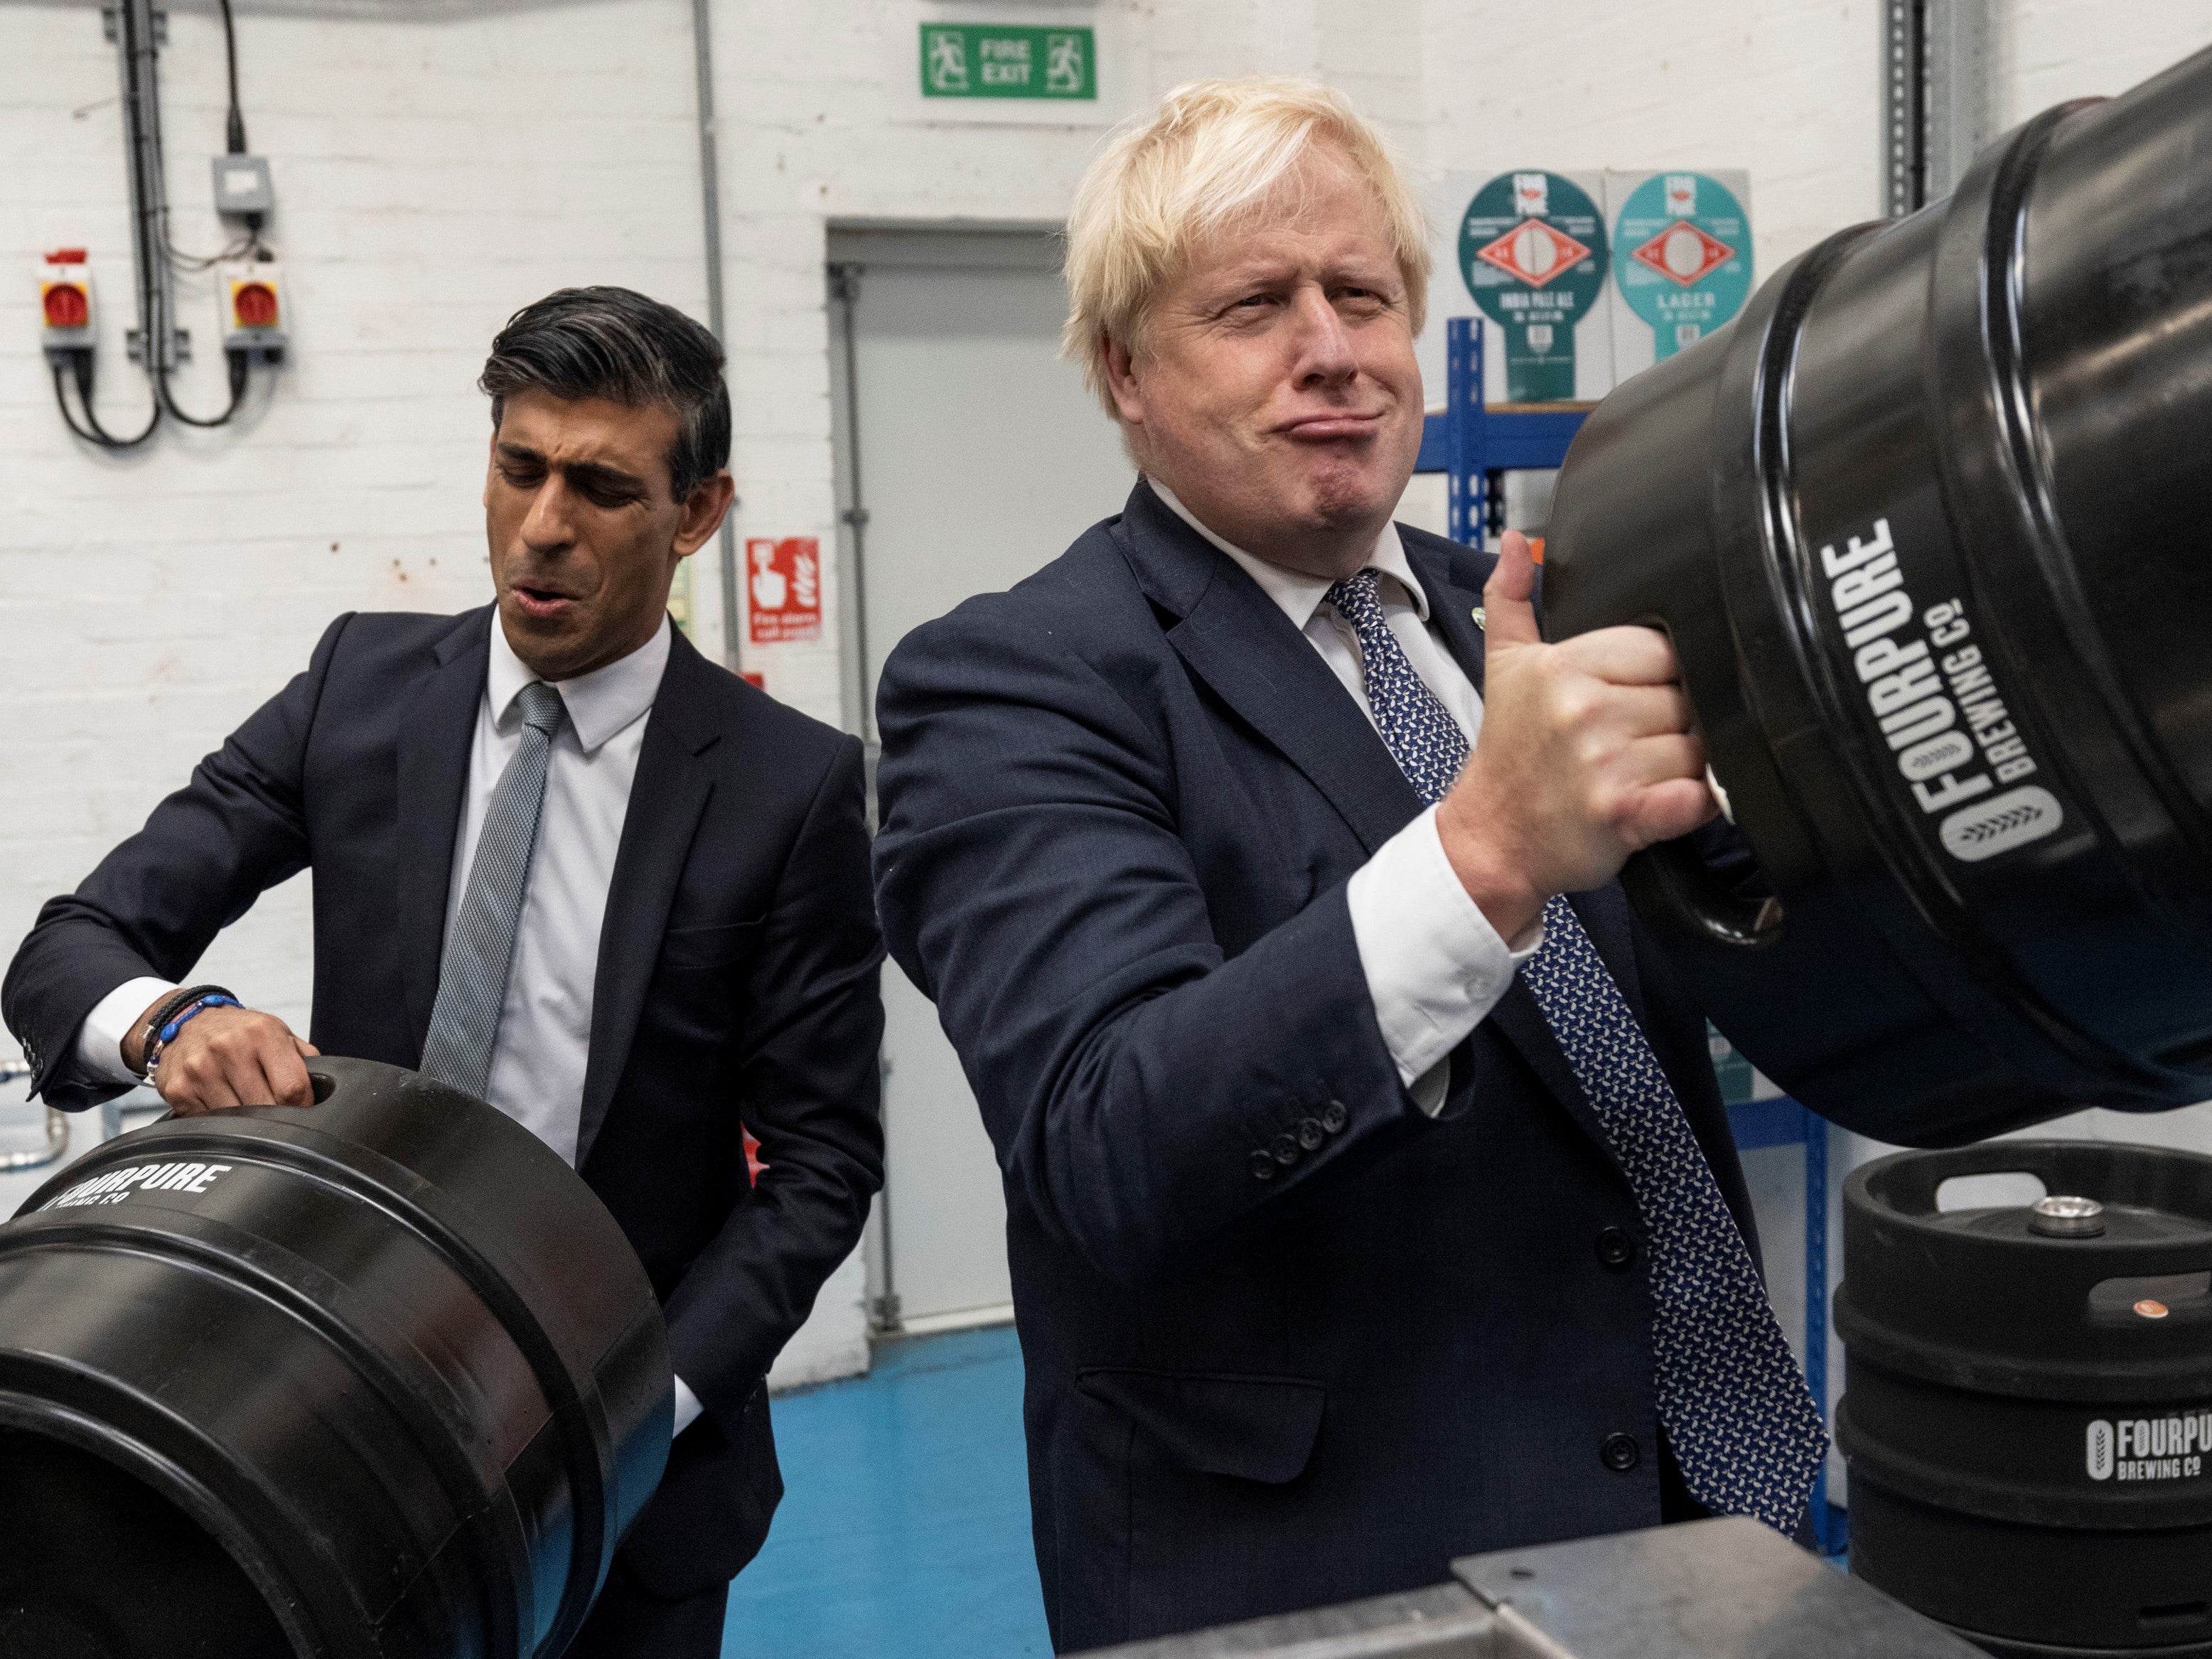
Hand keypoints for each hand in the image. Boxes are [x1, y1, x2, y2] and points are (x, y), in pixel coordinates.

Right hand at [127, 997, 320, 1114]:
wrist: (187, 1021)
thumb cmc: (242, 1032)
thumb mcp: (279, 1033)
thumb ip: (305, 1060)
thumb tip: (327, 1091)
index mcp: (263, 1033)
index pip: (292, 1088)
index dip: (303, 1107)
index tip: (302, 1110)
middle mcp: (229, 1048)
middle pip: (265, 1108)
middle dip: (276, 1118)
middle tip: (276, 1114)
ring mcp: (200, 1070)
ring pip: (236, 1120)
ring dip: (247, 1123)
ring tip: (249, 1107)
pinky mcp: (179, 1089)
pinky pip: (208, 1123)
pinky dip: (220, 1123)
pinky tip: (223, 1105)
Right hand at [1436, 530, 1717, 942]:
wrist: (1490, 839)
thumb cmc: (1509, 756)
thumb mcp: (1503, 667)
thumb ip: (1513, 599)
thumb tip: (1513, 541)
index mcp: (1563, 667)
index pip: (1662, 646)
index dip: (1660, 676)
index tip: (1633, 700)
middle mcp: (1584, 711)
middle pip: (1685, 696)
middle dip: (1673, 722)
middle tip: (1635, 742)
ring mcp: (1606, 764)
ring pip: (1698, 747)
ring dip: (1685, 765)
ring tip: (1644, 773)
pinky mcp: (1626, 814)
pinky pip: (1699, 796)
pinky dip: (1697, 802)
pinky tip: (1668, 801)